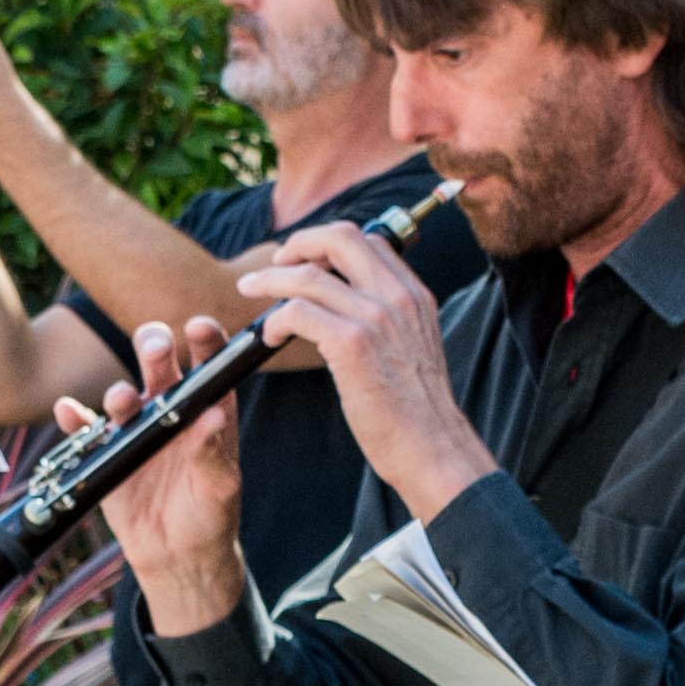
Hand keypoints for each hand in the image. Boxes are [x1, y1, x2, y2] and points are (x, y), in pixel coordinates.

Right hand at [96, 321, 254, 623]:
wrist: (177, 554)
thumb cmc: (210, 514)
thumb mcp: (219, 487)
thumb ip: (214, 453)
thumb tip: (214, 417)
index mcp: (206, 408)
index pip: (208, 362)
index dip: (204, 340)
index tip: (198, 328)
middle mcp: (169, 408)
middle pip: (158, 365)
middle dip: (154, 348)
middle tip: (156, 348)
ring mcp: (135, 428)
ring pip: (121, 395)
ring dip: (118, 392)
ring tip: (121, 400)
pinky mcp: (106, 452)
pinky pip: (85, 431)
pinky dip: (74, 419)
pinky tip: (67, 410)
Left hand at [237, 219, 489, 515]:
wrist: (433, 448)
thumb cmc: (417, 411)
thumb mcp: (413, 348)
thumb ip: (390, 319)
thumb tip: (350, 308)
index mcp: (414, 295)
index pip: (369, 241)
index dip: (329, 243)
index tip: (306, 260)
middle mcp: (398, 297)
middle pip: (340, 238)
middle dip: (299, 244)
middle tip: (275, 264)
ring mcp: (376, 318)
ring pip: (308, 275)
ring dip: (270, 280)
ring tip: (251, 292)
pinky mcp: (353, 344)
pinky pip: (298, 311)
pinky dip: (275, 319)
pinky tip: (270, 336)